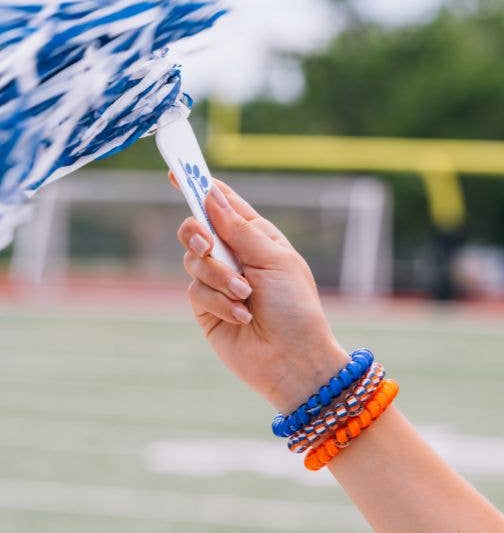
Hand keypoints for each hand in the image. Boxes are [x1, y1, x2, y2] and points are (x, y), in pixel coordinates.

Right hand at [175, 176, 347, 413]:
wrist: (292, 359)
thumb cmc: (296, 309)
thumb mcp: (275, 261)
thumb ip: (241, 230)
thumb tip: (212, 197)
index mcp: (257, 238)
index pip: (225, 206)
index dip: (202, 188)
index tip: (179, 173)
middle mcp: (235, 257)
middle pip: (197, 228)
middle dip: (198, 233)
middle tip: (209, 243)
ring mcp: (218, 282)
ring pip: (193, 260)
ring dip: (219, 277)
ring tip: (245, 296)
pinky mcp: (206, 308)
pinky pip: (196, 291)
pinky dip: (219, 301)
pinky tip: (242, 316)